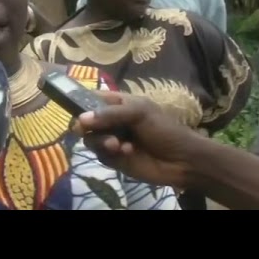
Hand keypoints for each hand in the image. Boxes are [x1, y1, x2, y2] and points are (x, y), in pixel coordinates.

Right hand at [73, 91, 200, 187]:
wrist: (183, 160)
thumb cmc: (164, 129)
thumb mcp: (139, 113)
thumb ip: (109, 114)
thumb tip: (80, 120)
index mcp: (118, 104)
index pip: (91, 99)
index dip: (80, 103)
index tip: (75, 110)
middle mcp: (111, 121)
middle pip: (85, 122)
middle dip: (88, 127)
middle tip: (85, 130)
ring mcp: (112, 140)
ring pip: (90, 140)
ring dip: (101, 141)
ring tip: (117, 145)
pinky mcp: (114, 159)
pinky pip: (100, 155)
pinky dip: (111, 154)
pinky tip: (127, 152)